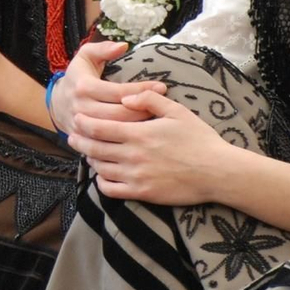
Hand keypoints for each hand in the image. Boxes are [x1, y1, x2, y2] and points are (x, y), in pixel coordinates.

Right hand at [46, 41, 166, 133]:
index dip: (141, 90)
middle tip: (163, 105)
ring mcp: (82, 125)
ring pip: (115, 130)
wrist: (56, 103)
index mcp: (84, 86)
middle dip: (144, 110)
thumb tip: (124, 45)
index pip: (118, 91)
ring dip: (137, 125)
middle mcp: (81, 107)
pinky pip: (107, 142)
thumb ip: (103, 49)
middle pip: (119, 114)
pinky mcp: (84, 138)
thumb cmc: (78, 77)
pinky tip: (140, 133)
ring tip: (156, 118)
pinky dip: (124, 139)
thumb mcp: (85, 57)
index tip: (161, 86)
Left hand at [67, 90, 231, 205]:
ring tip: (88, 154)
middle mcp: (132, 155)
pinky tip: (103, 175)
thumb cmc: (199, 139)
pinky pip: (110, 190)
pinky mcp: (141, 193)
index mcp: (138, 133)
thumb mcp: (177, 111)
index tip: (76, 119)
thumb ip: (149, 99)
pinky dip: (101, 182)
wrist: (217, 171)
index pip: (99, 127)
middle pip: (94, 148)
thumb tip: (125, 96)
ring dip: (90, 160)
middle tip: (72, 137)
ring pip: (100, 168)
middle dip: (79, 141)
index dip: (84, 123)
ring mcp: (135, 176)